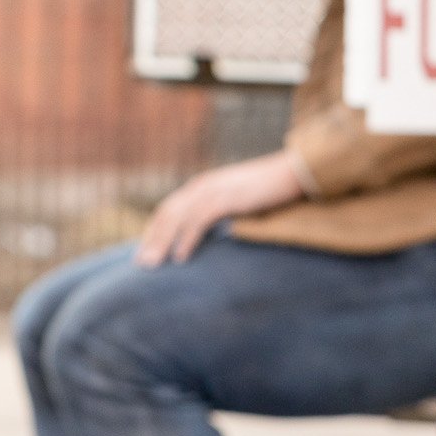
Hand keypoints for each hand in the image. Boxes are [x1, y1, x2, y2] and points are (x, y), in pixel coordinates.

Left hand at [133, 151, 309, 267]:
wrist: (295, 171)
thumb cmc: (270, 190)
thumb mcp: (238, 201)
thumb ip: (221, 212)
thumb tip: (215, 234)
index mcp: (202, 186)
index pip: (169, 209)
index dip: (154, 230)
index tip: (144, 251)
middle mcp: (202, 186)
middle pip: (167, 213)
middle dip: (151, 238)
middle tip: (140, 264)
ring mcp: (213, 189)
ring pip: (177, 217)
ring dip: (162, 242)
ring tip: (152, 264)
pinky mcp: (227, 197)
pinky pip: (200, 220)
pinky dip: (187, 238)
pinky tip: (181, 257)